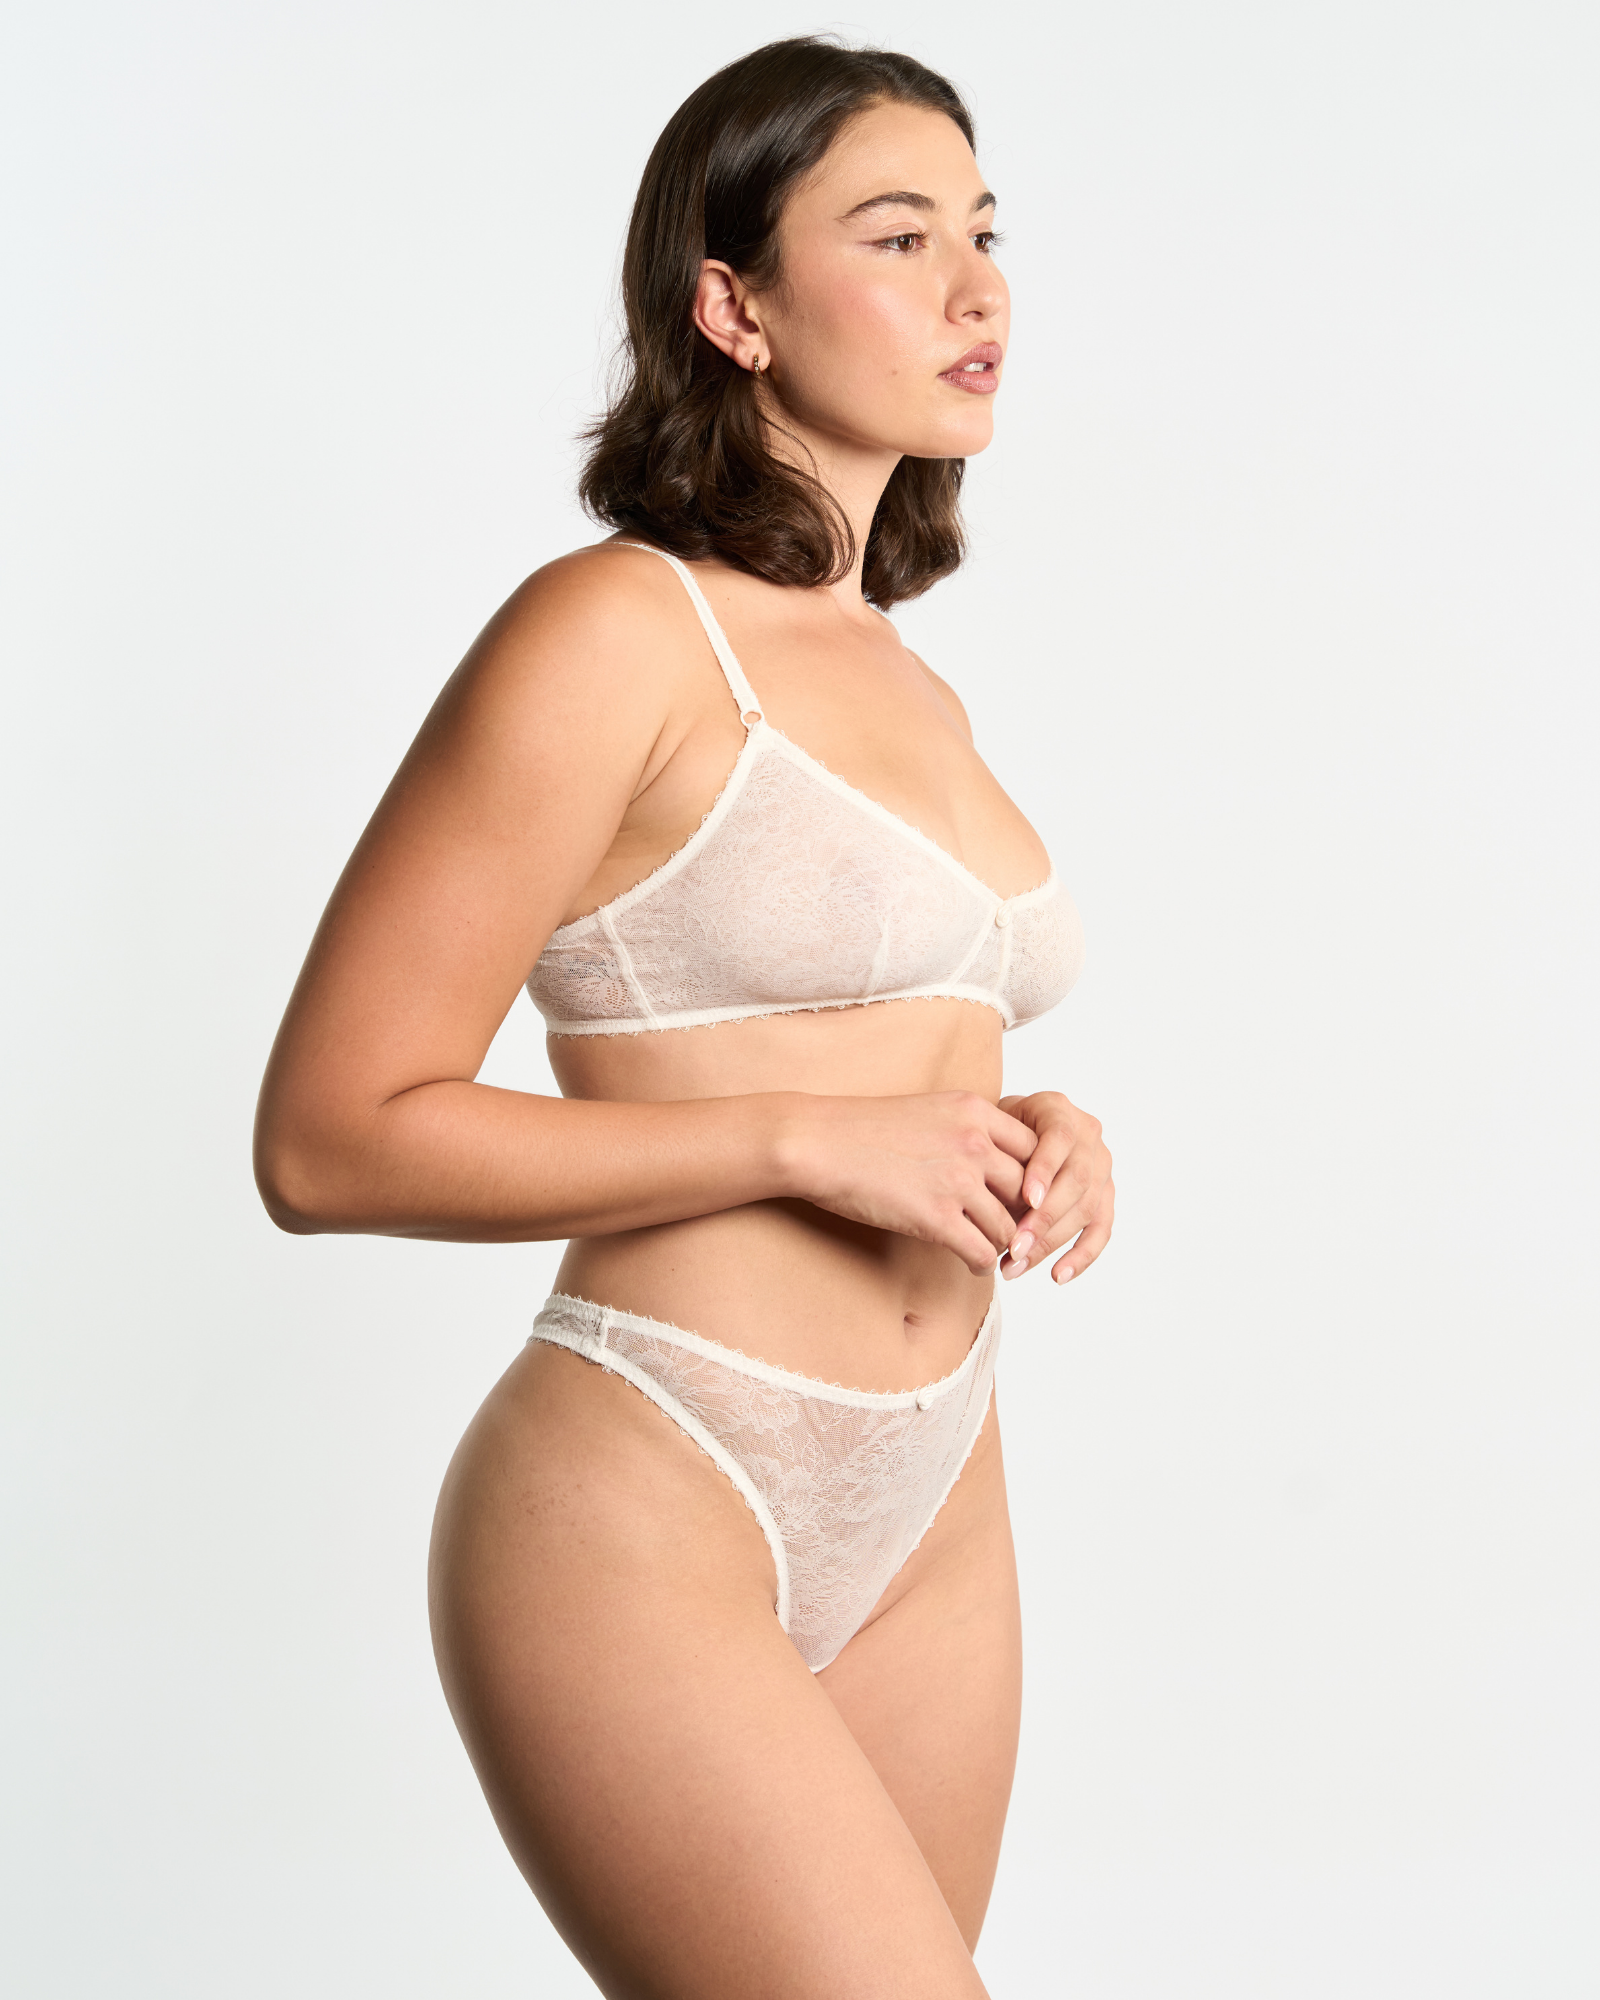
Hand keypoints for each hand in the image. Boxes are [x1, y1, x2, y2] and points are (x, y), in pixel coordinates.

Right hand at [778, 1091, 1038, 1275]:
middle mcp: (974, 1143)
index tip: (1024, 1196)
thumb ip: (966, 1128)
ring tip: (996, 1253)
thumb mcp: (929, 1109)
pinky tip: (975, 1266)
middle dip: (1026, 1217)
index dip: (1036, 1178)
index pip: (1036, 1148)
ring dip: (1004, 1245)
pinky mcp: (937, 1218)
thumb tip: (992, 1158)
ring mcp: (958, 1181)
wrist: (818, 1143)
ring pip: (1009, 1226)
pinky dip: (983, 1265)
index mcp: (975, 1111)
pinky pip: (981, 1252)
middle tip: (1018, 1232)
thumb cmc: (863, 1129)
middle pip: (1029, 1190)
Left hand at [997, 1091, 1113, 1284]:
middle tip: (1014, 1247)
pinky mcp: (1106, 1194)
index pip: (1060, 1138)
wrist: (1012, 1128)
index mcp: (1059, 1109)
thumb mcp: (990, 1128)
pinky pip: (1101, 1229)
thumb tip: (982, 1199)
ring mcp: (1101, 1165)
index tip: (1026, 1200)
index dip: (1045, 1170)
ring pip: (1088, 1208)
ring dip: (1053, 1242)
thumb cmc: (994, 1131)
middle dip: (1045, 1218)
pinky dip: (1081, 1256)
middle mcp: (1088, 1134)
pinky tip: (1058, 1275)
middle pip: (1077, 1180)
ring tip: (1017, 1266)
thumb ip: (995, 1151)